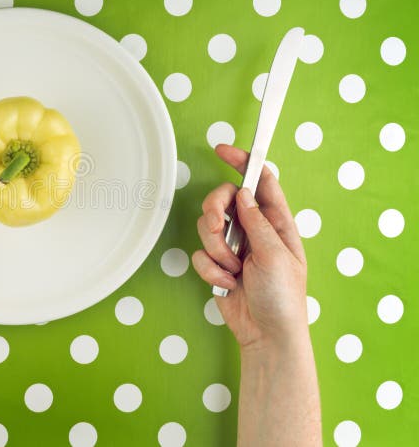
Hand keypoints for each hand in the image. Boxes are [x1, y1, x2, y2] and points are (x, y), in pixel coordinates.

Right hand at [192, 144, 308, 351]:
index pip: (261, 182)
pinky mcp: (217, 265)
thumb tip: (243, 194)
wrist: (266, 335)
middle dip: (215, 212)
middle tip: (215, 226)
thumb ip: (257, 223)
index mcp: (277, 223)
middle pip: (224, 200)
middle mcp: (254, 230)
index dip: (244, 162)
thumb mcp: (276, 256)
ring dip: (216, 250)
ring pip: (208, 227)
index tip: (223, 150)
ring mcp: (234, 247)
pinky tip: (227, 284)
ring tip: (232, 270)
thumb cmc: (283, 298)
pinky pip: (200, 254)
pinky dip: (210, 270)